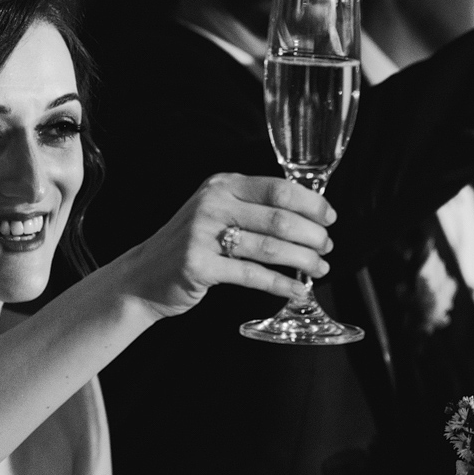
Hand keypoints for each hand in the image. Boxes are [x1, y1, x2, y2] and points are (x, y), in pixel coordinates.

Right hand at [116, 173, 334, 319]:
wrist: (144, 275)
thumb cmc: (190, 245)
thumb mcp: (215, 211)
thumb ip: (250, 206)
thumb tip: (307, 217)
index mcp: (221, 185)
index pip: (278, 188)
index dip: (311, 203)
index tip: (329, 218)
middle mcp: (212, 204)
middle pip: (280, 218)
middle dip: (312, 235)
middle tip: (327, 247)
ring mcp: (202, 234)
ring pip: (270, 247)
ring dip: (303, 260)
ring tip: (319, 268)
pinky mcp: (199, 266)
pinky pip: (252, 275)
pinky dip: (281, 284)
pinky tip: (297, 289)